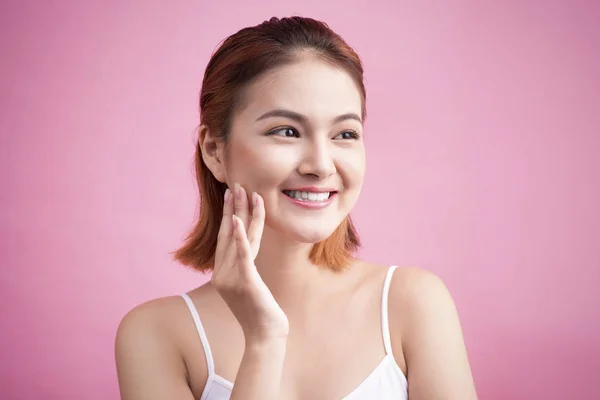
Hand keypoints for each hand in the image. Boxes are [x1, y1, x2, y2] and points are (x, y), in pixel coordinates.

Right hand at [211, 183, 288, 341]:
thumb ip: (243, 269)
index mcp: (221, 273)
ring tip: (242, 191)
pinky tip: (237, 219)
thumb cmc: (259, 313)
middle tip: (236, 184)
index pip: (225, 238)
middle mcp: (222, 274)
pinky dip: (239, 236)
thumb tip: (245, 251)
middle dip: (233, 208)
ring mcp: (232, 278)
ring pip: (237, 239)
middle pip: (228, 233)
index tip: (231, 194)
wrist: (264, 336)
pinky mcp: (245, 282)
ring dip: (240, 213)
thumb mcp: (248, 288)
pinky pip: (243, 255)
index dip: (228, 215)